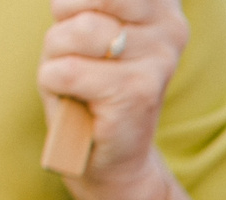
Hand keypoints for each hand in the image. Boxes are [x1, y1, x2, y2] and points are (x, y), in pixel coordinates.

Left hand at [38, 0, 190, 199]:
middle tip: (76, 51)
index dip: (76, 0)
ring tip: (76, 79)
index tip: (84, 23)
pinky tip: (77, 101)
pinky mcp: (136, 94)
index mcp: (163, 5)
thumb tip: (88, 17)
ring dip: (56, 57)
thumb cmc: (89, 81)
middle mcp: (171, 28)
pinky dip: (54, 86)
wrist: (110, 158)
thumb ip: (91, 1)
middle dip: (64, 21)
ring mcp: (158, 61)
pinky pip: (65, 71)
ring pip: (73, 33)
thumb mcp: (88, 23)